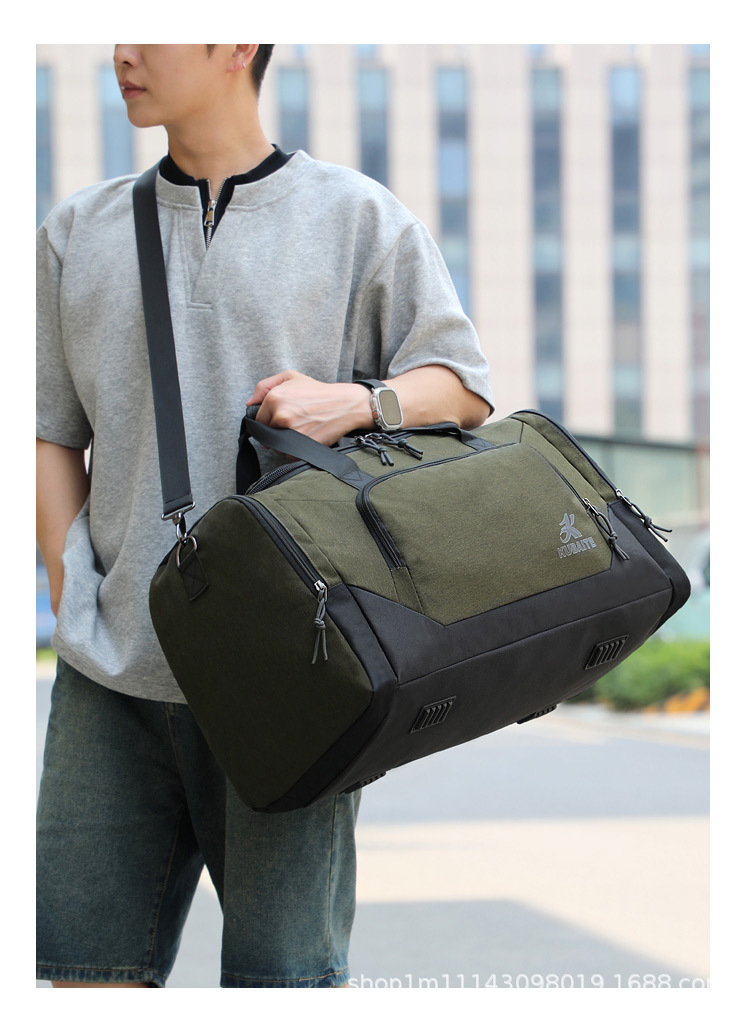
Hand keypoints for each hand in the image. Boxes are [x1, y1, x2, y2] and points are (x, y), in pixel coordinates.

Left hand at [247, 370, 371, 445]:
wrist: (344, 405)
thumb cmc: (318, 391)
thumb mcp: (291, 377)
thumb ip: (265, 386)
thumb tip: (249, 403)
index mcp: (274, 398)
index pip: (258, 419)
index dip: (267, 421)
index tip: (278, 420)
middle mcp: (280, 415)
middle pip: (266, 433)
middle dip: (275, 431)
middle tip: (292, 424)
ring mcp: (290, 431)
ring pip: (276, 445)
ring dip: (283, 442)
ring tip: (300, 430)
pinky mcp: (301, 445)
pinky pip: (288, 455)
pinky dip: (294, 451)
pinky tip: (305, 438)